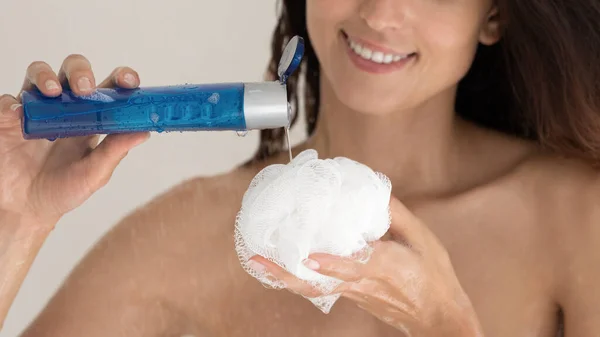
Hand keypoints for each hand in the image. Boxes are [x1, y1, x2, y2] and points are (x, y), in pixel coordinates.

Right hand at [0, 54, 149, 225]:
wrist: (25, 209)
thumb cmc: (64, 191)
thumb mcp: (94, 174)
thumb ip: (115, 151)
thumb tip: (144, 131)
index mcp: (91, 119)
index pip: (108, 89)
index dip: (120, 78)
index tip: (129, 81)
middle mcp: (64, 108)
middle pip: (74, 72)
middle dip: (81, 71)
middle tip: (85, 88)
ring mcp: (36, 110)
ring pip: (40, 74)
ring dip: (47, 76)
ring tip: (53, 92)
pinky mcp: (8, 118)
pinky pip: (10, 100)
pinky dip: (15, 102)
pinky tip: (20, 114)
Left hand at [250, 197, 483, 336]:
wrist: (438, 316)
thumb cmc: (434, 277)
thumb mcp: (423, 239)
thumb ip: (396, 215)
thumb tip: (371, 190)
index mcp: (387, 267)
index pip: (355, 266)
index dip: (332, 263)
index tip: (310, 256)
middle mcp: (364, 283)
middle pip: (320, 283)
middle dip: (287, 274)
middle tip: (258, 260)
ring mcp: (354, 293)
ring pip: (314, 288)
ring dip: (285, 276)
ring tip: (259, 262)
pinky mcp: (351, 296)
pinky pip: (320, 287)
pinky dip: (298, 277)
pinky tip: (282, 265)